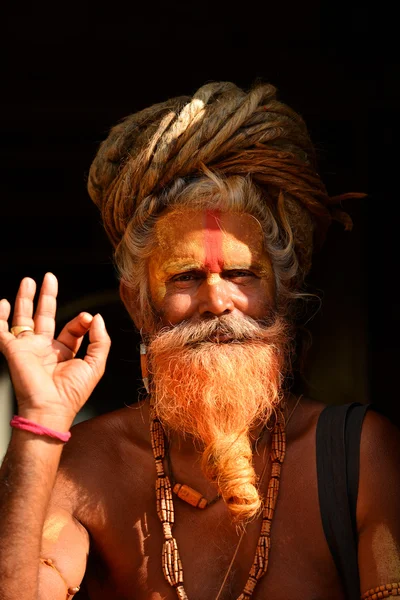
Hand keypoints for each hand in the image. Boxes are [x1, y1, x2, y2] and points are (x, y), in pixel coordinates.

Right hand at [0, 273, 110, 427]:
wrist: (50, 409)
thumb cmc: (72, 393)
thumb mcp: (96, 364)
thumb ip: (100, 340)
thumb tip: (97, 317)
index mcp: (64, 352)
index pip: (72, 328)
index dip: (80, 320)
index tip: (88, 318)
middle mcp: (45, 349)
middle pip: (45, 316)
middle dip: (46, 296)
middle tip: (49, 277)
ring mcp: (28, 348)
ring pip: (24, 318)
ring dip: (25, 299)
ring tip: (28, 281)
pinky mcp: (13, 351)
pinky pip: (3, 331)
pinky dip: (1, 318)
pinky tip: (3, 304)